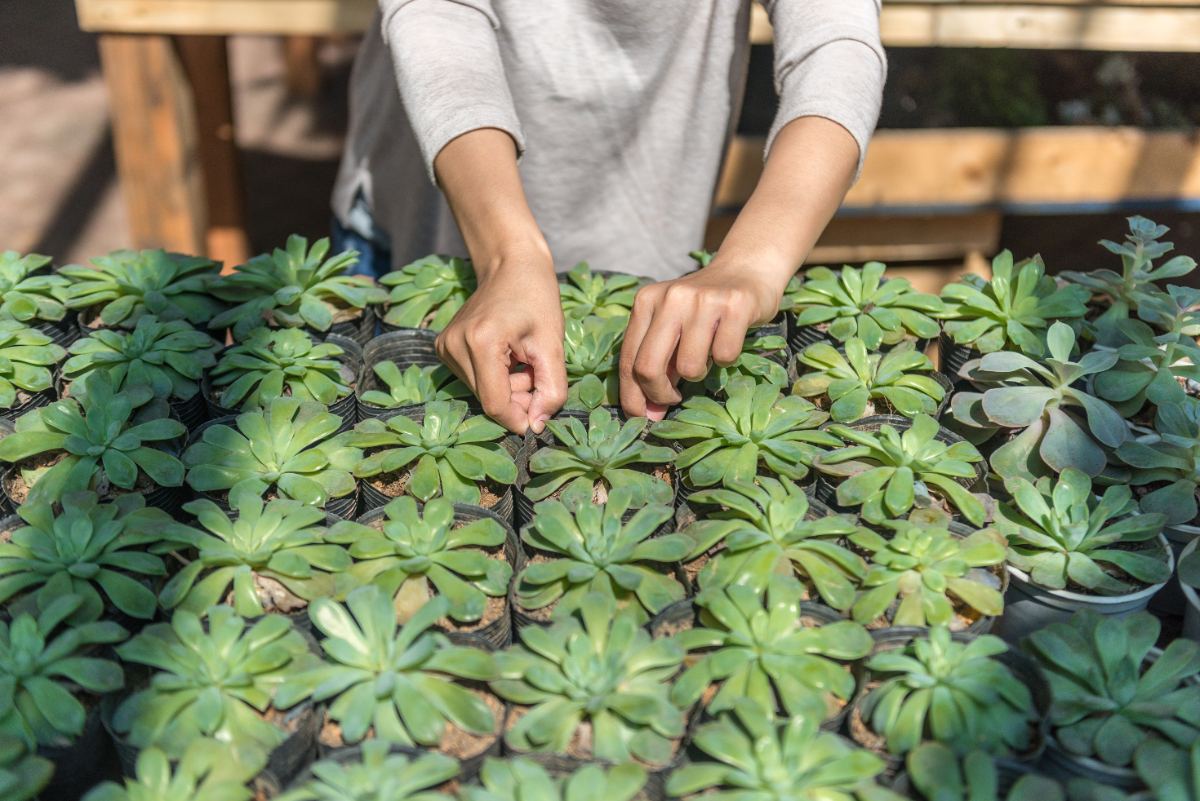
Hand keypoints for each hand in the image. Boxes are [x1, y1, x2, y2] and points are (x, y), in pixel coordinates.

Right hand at [436, 244, 566, 433]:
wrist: (511, 264)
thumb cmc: (537, 298)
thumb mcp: (553, 345)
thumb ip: (551, 389)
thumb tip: (537, 426)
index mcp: (481, 342)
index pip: (495, 404)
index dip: (519, 419)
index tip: (540, 420)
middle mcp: (454, 346)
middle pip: (487, 399)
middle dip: (517, 400)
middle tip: (538, 378)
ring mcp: (445, 347)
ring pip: (481, 392)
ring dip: (508, 389)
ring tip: (525, 363)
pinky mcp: (444, 347)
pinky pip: (473, 379)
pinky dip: (496, 378)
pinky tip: (509, 359)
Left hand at [619, 257, 785, 419]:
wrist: (746, 269)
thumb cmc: (703, 309)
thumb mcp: (671, 327)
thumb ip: (656, 363)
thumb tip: (649, 413)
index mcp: (646, 301)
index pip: (628, 359)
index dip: (632, 396)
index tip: (641, 416)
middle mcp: (670, 297)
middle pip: (648, 367)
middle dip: (659, 394)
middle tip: (673, 398)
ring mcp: (703, 300)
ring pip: (689, 367)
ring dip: (698, 374)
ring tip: (706, 356)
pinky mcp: (735, 305)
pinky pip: (724, 357)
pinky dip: (726, 359)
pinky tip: (727, 340)